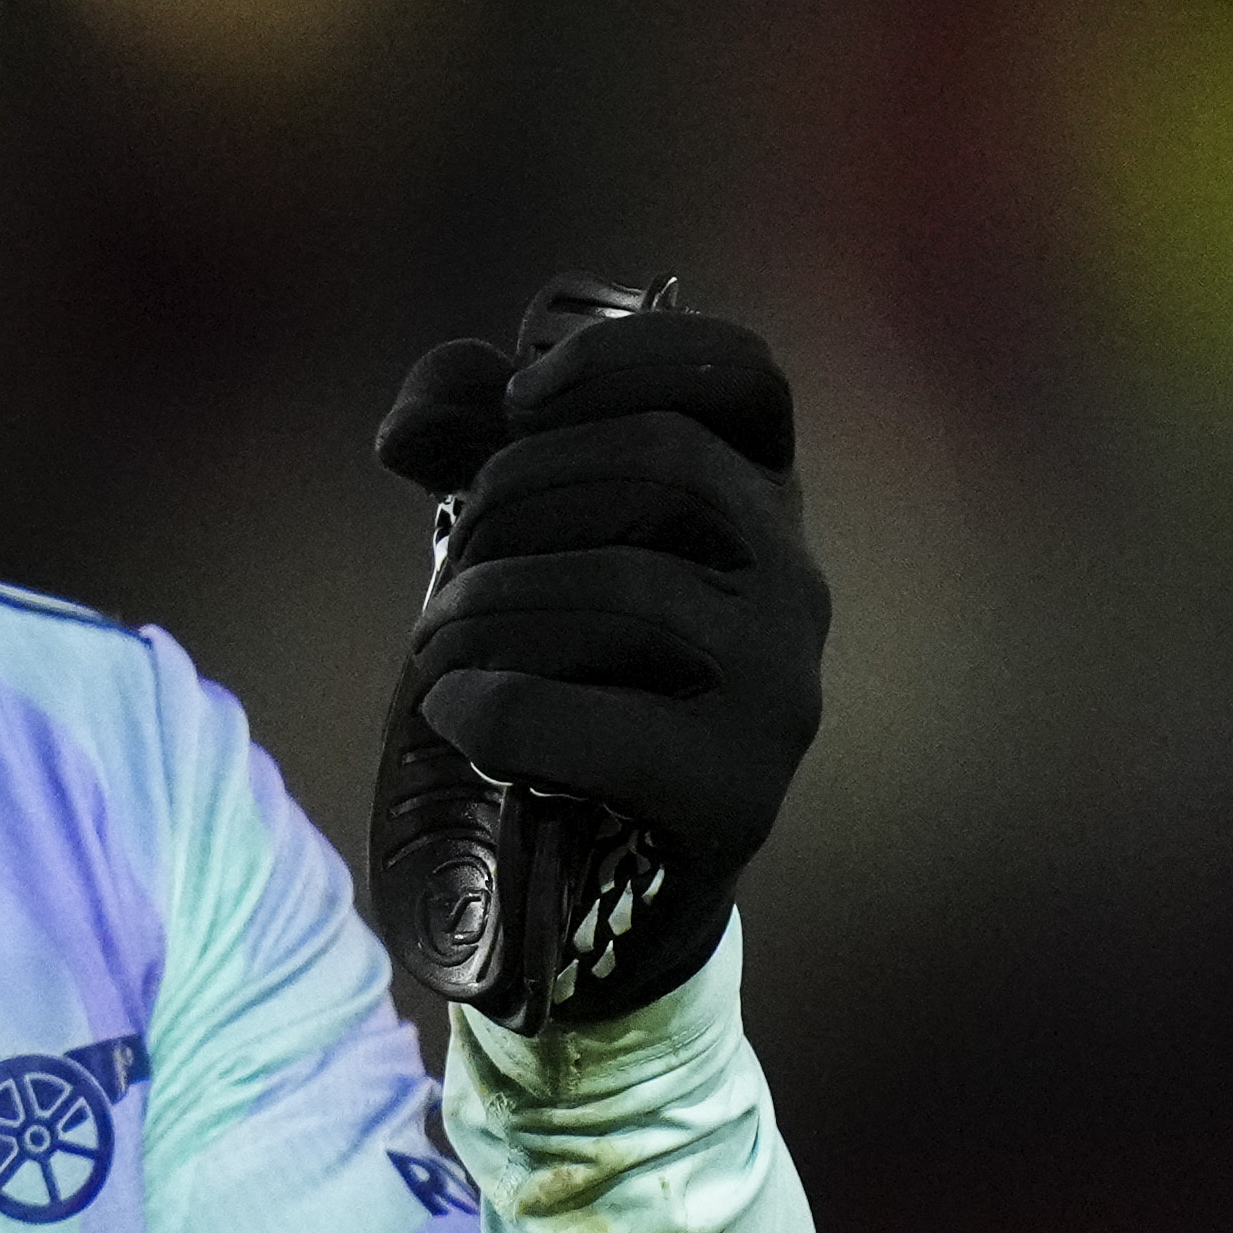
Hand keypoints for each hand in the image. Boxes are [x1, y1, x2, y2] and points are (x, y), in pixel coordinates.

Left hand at [365, 297, 823, 1027]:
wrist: (577, 875)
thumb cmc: (546, 678)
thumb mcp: (505, 541)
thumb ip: (469, 440)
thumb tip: (447, 390)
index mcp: (748, 500)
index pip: (744, 377)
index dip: (633, 357)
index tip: (522, 396)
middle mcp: (790, 582)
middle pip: (664, 465)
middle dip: (517, 496)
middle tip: (454, 562)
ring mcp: (778, 690)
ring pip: (626, 586)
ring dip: (486, 611)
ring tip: (442, 656)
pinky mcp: (736, 793)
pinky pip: (598, 725)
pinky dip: (494, 709)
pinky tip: (454, 715)